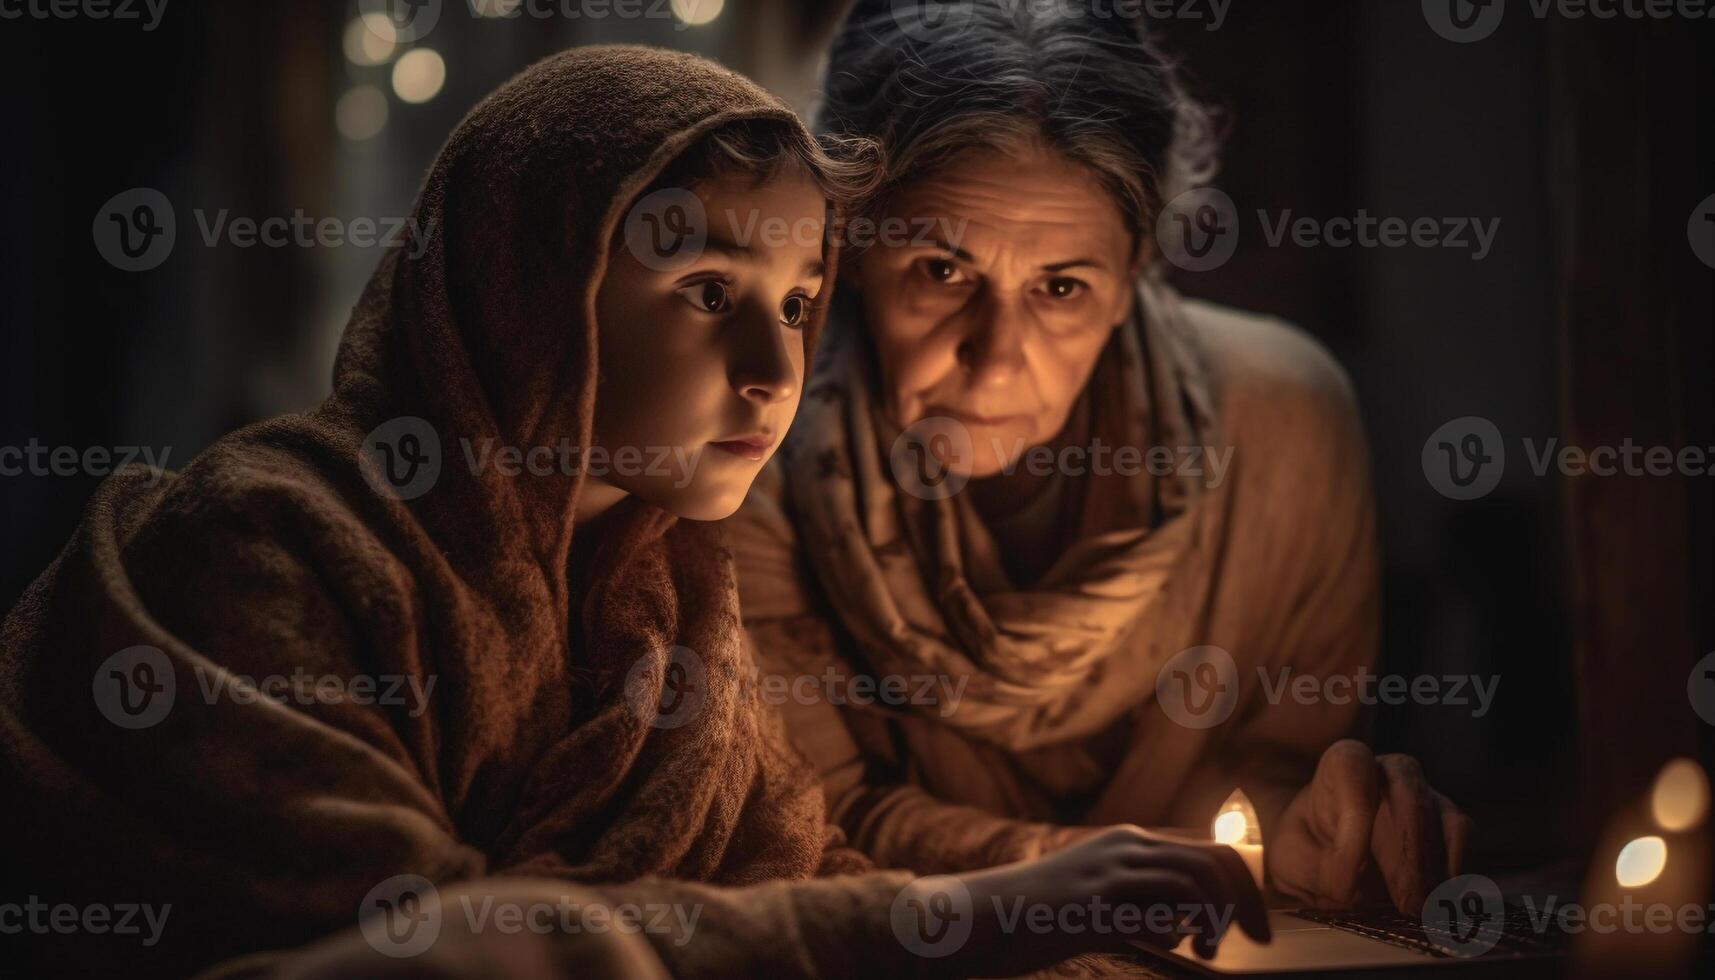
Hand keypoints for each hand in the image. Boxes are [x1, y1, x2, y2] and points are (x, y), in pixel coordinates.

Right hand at [937, 825, 1270, 976]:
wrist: (973, 917)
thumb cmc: (1032, 919)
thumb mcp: (1094, 904)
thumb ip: (1138, 906)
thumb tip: (1185, 926)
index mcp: (1125, 843)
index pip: (1207, 850)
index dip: (1242, 886)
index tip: (1255, 924)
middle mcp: (1123, 847)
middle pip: (1215, 860)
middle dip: (1248, 902)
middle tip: (1261, 940)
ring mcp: (1108, 872)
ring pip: (1197, 881)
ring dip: (1218, 920)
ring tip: (1206, 952)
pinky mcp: (1094, 903)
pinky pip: (1162, 908)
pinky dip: (1185, 928)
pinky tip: (1180, 946)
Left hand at [1268, 740, 1469, 913]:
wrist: (1324, 853)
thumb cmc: (1306, 847)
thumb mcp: (1291, 858)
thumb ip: (1313, 868)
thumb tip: (1350, 889)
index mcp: (1343, 765)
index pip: (1354, 767)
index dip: (1354, 817)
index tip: (1350, 868)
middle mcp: (1389, 771)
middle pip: (1410, 795)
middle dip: (1408, 854)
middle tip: (1405, 902)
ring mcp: (1424, 794)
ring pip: (1444, 819)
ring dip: (1434, 870)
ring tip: (1420, 909)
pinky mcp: (1448, 823)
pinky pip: (1462, 839)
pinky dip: (1455, 874)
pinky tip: (1438, 904)